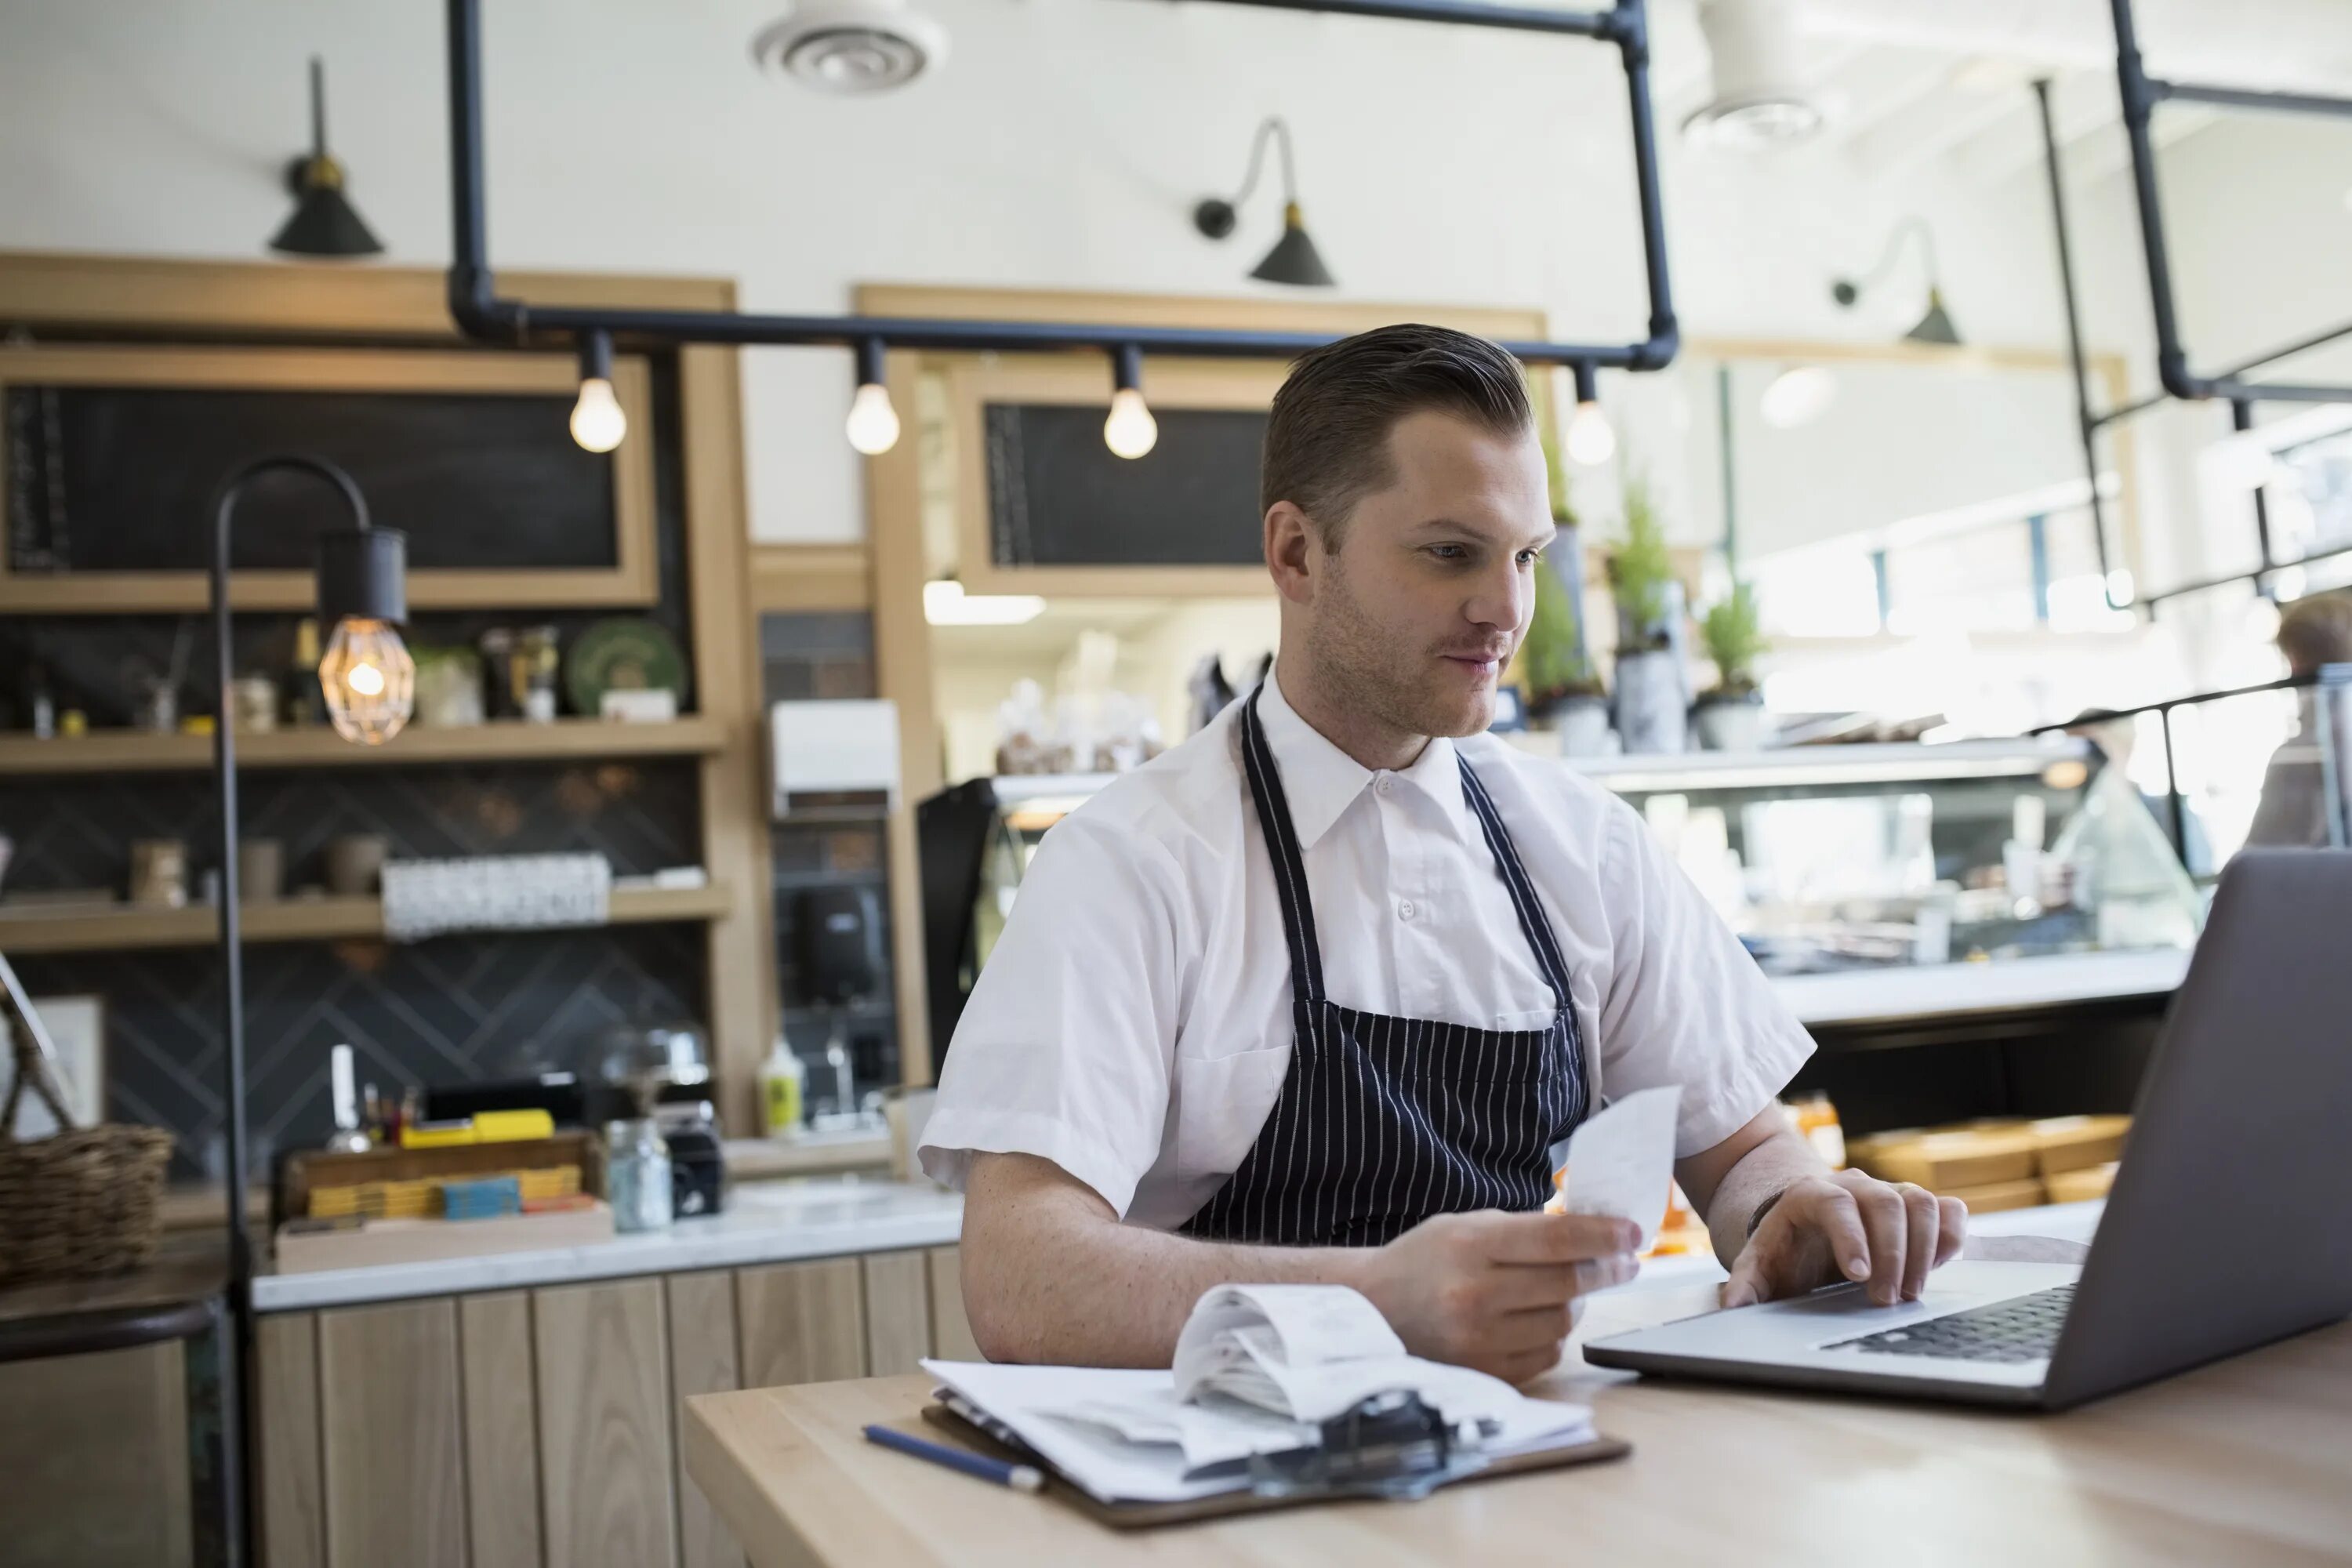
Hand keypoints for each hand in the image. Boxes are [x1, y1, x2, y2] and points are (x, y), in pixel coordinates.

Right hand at [1357, 1209, 1640, 1383]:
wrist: (1372, 1308)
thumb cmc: (1425, 1260)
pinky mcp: (1482, 1370)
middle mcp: (1473, 1294)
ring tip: (1574, 1289)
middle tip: (1623, 1261)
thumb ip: (1524, 1230)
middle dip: (1605, 1270)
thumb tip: (1592, 1234)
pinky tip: (1544, 1317)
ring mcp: (1477, 1339)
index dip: (1603, 1236)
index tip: (1633, 1233)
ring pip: (1562, 1322)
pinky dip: (1555, 1335)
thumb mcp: (1465, 1227)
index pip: (1556, 1240)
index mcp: (1469, 1246)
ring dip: (1580, 1304)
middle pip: (1567, 1284)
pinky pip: (1546, 1355)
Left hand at [1721, 1171, 1965, 1308]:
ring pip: (1921, 1202)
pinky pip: (1948, 1210)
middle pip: (1886, 1203)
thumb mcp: (1759, 1265)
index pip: (1835, 1203)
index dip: (1851, 1236)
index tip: (1859, 1276)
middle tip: (1887, 1300)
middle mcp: (1854, 1186)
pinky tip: (1938, 1268)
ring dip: (1924, 1249)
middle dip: (1893, 1253)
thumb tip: (1733, 1305)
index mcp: (1809, 1194)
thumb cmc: (1785, 1250)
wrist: (1807, 1228)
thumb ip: (1746, 1283)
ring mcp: (1889, 1193)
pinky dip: (1951, 1237)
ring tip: (1912, 1293)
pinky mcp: (1917, 1209)